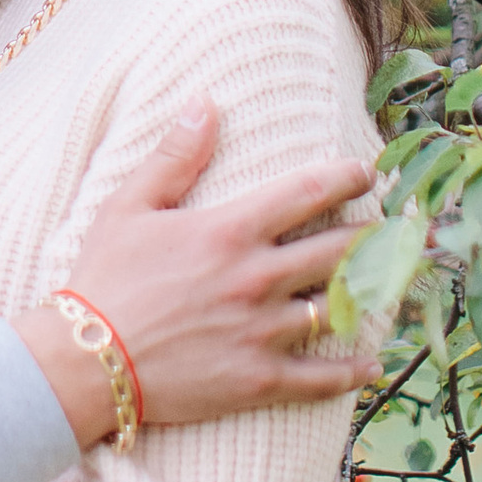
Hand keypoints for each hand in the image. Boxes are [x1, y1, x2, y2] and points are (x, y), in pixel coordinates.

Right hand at [12, 100, 375, 447]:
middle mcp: (256, 279)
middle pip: (336, 249)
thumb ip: (175, 154)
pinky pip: (320, 378)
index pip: (307, 194)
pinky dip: (350, 371)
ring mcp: (261, 333)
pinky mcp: (257, 380)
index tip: (367, 172)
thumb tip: (205, 101)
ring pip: (336, 307)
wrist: (84, 362)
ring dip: (368, 293)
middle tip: (397, 227)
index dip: (345, 178)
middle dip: (372, 234)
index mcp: (230, 231)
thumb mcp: (130, 205)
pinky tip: (369, 362)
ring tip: (392, 281)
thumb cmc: (104, 278)